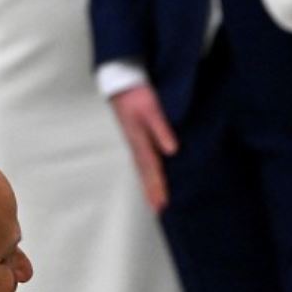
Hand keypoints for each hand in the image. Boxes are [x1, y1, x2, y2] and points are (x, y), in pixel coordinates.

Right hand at [109, 83, 177, 211]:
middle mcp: (135, 144)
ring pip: (141, 168)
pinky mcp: (135, 136)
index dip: (157, 186)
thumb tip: (171, 149)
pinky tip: (150, 177)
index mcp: (139, 140)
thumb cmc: (135, 94)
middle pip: (144, 172)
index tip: (162, 203)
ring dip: (148, 185)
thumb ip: (161, 128)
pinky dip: (145, 172)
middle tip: (158, 209)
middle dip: (151, 191)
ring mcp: (133, 141)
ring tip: (154, 201)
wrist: (120, 81)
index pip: (151, 168)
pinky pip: (141, 160)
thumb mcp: (150, 108)